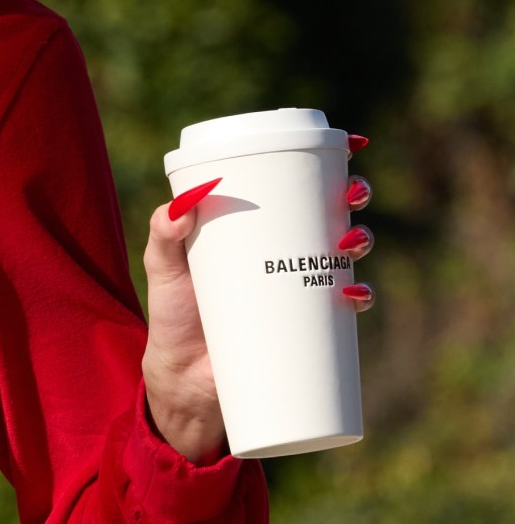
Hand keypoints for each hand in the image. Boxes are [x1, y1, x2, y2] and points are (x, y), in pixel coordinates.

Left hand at [141, 135, 374, 464]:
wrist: (184, 377)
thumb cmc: (174, 314)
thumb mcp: (162, 268)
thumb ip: (162, 235)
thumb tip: (179, 208)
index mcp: (255, 226)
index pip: (295, 185)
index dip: (329, 165)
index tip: (350, 146)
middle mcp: (284, 251)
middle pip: (331, 212)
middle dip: (354, 197)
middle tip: (350, 196)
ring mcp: (298, 288)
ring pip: (345, 254)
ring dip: (361, 240)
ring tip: (348, 243)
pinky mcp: (307, 328)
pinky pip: (345, 308)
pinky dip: (357, 297)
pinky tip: (353, 294)